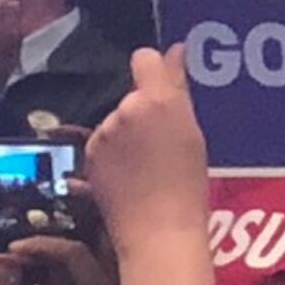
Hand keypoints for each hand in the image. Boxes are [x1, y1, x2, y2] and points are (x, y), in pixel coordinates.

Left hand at [83, 47, 212, 266]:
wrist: (158, 233)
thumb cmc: (189, 188)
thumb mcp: (194, 135)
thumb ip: (179, 90)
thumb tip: (174, 51)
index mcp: (159, 100)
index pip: (146, 58)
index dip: (154, 67)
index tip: (165, 82)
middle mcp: (126, 109)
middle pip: (134, 95)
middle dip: (145, 110)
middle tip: (164, 141)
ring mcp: (104, 132)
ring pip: (118, 120)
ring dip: (128, 133)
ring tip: (149, 165)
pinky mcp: (90, 154)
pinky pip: (105, 142)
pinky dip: (115, 152)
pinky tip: (130, 175)